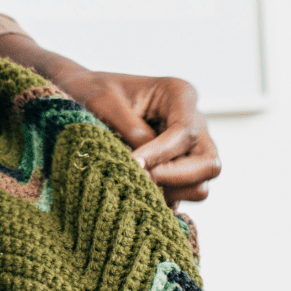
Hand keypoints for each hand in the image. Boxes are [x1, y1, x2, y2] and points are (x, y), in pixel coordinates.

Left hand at [54, 69, 219, 206]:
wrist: (82, 94)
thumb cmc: (93, 91)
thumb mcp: (105, 103)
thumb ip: (132, 132)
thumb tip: (148, 165)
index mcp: (179, 94)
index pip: (186, 133)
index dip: (161, 154)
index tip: (133, 163)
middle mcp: (193, 120)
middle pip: (208, 163)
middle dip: (175, 177)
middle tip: (139, 179)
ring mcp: (190, 146)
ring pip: (202, 183)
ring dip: (172, 191)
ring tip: (136, 184)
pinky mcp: (179, 167)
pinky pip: (185, 193)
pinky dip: (165, 199)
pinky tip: (137, 191)